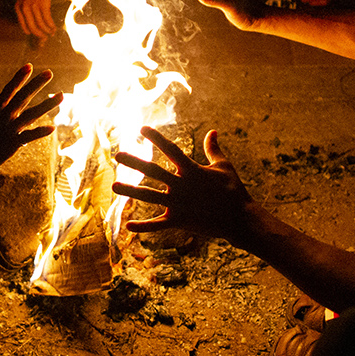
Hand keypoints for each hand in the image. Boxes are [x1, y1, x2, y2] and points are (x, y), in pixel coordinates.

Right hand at [0, 64, 59, 184]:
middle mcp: (4, 116)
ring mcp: (9, 130)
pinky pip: (29, 136)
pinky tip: (52, 127)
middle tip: (49, 72)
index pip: (9, 89)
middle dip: (37, 84)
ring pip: (32, 114)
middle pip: (23, 96)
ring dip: (47, 105)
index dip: (20, 77)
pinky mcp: (12, 144)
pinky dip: (40, 132)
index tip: (30, 65)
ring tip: (61, 96)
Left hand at [14, 0, 55, 41]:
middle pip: (32, 28)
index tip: (36, 34)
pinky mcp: (43, 6)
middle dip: (39, 35)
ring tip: (51, 33)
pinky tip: (54, 28)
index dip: (31, 32)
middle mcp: (25, 9)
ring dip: (47, 31)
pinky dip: (51, 25)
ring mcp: (34, 8)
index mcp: (18, 8)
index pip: (24, 26)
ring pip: (40, 25)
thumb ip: (24, 8)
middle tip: (45, 38)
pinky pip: (47, 20)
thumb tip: (32, 19)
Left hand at [113, 127, 259, 244]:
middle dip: (135, 162)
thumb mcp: (224, 167)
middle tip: (117, 155)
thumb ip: (213, 149)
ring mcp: (180, 204)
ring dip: (131, 191)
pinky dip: (144, 226)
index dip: (156, 138)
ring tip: (114, 185)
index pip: (171, 150)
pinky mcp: (180, 221)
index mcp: (192, 170)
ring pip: (150, 196)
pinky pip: (158, 224)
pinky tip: (128, 225)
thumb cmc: (233, 191)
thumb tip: (212, 131)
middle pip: (154, 171)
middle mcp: (182, 185)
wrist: (241, 219)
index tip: (141, 128)